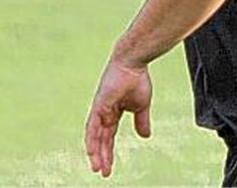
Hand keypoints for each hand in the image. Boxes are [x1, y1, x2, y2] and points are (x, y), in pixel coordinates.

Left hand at [85, 59, 152, 177]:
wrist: (134, 63)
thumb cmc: (137, 80)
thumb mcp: (141, 106)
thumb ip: (141, 121)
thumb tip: (145, 137)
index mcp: (112, 114)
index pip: (108, 137)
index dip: (108, 152)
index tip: (108, 168)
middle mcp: (102, 114)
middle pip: (100, 140)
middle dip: (101, 156)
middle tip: (102, 173)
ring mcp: (99, 110)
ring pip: (94, 136)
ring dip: (95, 152)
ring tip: (97, 168)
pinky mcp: (99, 105)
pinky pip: (92, 126)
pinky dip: (91, 139)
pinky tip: (91, 151)